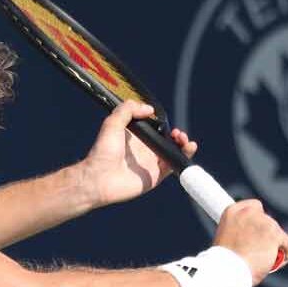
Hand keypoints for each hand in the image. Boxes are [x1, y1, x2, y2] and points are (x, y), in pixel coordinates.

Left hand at [79, 102, 197, 207]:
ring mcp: (151, 163)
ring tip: (182, 139)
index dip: (165, 125)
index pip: (156, 129)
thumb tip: (149, 109)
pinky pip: (174, 166)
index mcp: (135, 138)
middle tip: (177, 133)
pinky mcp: (155, 176)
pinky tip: (188, 148)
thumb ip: (128, 110)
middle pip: (168, 141)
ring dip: (183, 144)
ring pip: (173, 152)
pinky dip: (183, 158)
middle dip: (177, 135)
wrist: (99, 177)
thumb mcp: (112, 123)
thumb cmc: (102, 151)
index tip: (167, 123)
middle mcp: (144, 150)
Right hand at [214, 199, 287, 282]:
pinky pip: (286, 243)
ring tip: (262, 261)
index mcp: (232, 212)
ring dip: (274, 246)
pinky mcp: (276, 234)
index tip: (256, 230)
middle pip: (268, 221)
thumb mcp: (225, 239)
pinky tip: (274, 263)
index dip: (258, 220)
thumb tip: (254, 237)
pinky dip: (283, 254)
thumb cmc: (223, 261)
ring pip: (277, 233)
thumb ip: (240, 231)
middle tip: (257, 252)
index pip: (255, 206)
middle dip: (266, 235)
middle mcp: (248, 213)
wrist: (226, 271)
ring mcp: (264, 222)